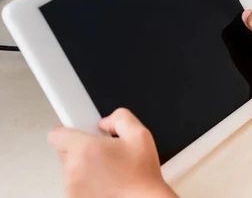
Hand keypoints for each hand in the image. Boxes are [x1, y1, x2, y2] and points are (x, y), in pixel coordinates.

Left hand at [48, 109, 176, 197]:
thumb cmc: (142, 176)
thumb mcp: (140, 134)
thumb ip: (120, 117)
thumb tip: (106, 121)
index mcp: (84, 148)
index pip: (56, 134)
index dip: (69, 129)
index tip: (79, 130)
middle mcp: (73, 169)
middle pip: (63, 151)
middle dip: (80, 147)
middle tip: (103, 150)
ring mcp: (72, 188)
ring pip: (70, 169)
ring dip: (84, 166)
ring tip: (109, 168)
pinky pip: (75, 185)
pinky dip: (86, 182)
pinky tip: (107, 181)